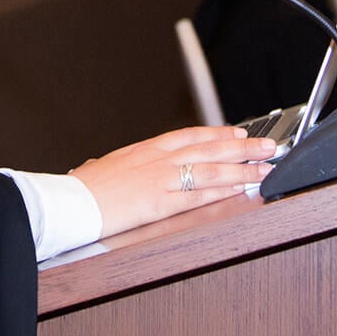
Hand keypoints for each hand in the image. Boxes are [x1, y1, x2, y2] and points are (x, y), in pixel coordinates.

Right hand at [71, 125, 278, 238]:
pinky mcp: (163, 202)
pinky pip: (200, 195)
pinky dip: (224, 191)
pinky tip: (241, 189)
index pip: (188, 136)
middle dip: (240, 147)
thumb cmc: (80, 188)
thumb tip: (99, 166)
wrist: (70, 201)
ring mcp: (162, 180)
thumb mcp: (98, 169)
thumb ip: (110, 167)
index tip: (236, 133)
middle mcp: (157, 160)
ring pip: (212, 170)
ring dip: (243, 168)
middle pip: (208, 149)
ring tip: (265, 166)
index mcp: (143, 150)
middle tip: (266, 145)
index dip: (215, 134)